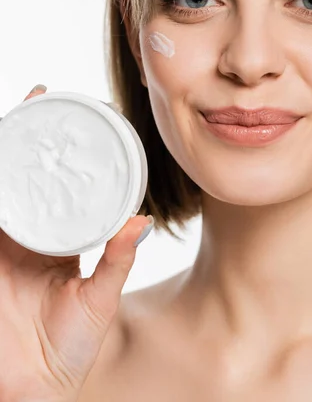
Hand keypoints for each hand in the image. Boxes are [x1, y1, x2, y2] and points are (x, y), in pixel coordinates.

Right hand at [0, 85, 152, 401]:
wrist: (28, 389)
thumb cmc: (64, 351)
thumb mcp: (97, 302)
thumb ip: (116, 263)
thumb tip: (142, 220)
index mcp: (60, 240)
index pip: (66, 188)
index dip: (73, 158)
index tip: (88, 120)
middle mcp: (30, 232)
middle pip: (31, 174)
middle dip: (37, 136)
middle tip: (48, 96)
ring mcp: (5, 237)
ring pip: (7, 180)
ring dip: (12, 144)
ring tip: (26, 107)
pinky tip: (4, 148)